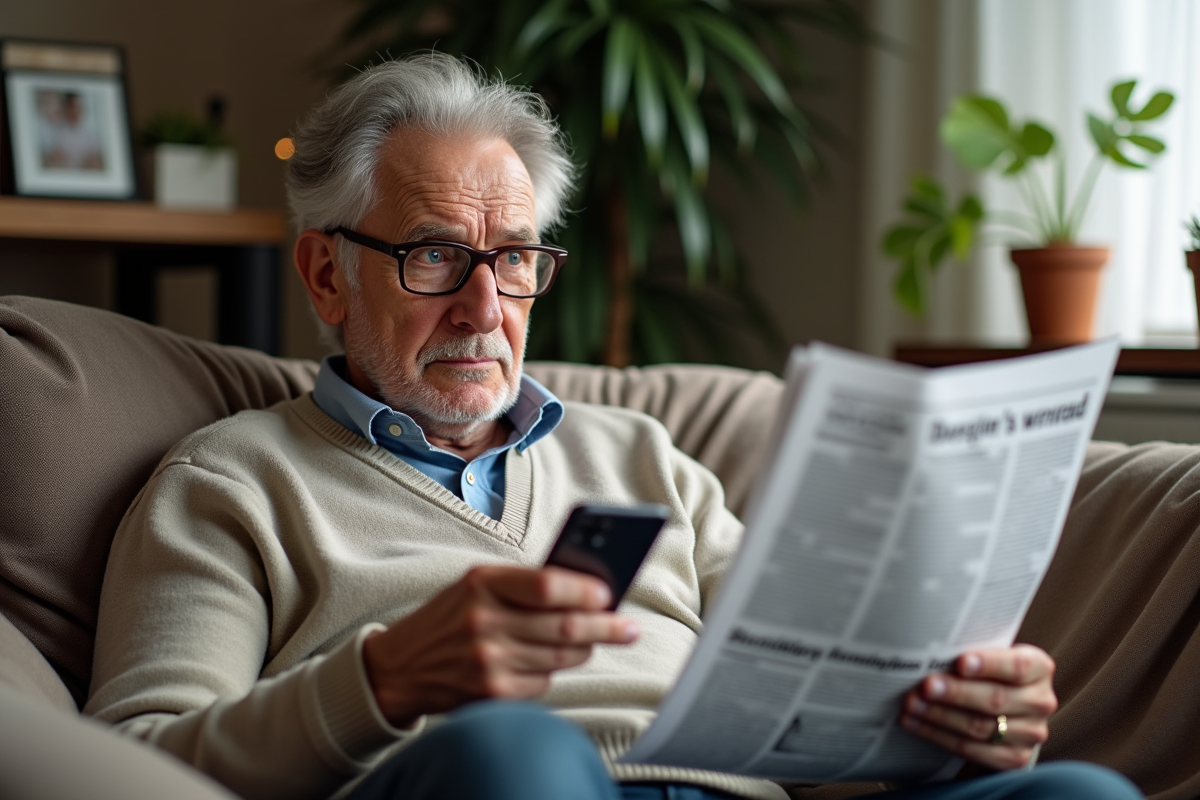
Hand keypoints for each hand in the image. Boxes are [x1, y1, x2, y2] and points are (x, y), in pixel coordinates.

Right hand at [362, 565, 638, 727]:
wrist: (399, 667)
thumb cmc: (448, 618)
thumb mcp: (475, 585)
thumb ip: (523, 583)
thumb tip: (586, 587)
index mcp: (482, 584)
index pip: (548, 585)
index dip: (586, 591)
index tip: (609, 594)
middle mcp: (484, 622)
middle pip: (565, 626)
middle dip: (606, 627)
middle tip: (629, 627)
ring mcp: (489, 661)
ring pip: (562, 657)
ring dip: (584, 649)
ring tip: (593, 639)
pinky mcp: (493, 693)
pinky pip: (545, 683)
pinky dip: (552, 671)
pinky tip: (545, 661)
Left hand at [900, 644, 1056, 770]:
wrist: (1007, 710)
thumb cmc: (990, 673)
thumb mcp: (990, 656)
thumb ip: (972, 654)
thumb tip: (933, 650)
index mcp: (1039, 668)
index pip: (1018, 665)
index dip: (989, 664)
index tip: (960, 662)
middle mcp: (1040, 702)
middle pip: (995, 699)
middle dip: (956, 692)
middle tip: (926, 686)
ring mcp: (1031, 733)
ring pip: (981, 726)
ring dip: (940, 715)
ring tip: (913, 704)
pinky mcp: (1014, 758)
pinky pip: (972, 749)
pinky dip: (939, 736)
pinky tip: (916, 724)